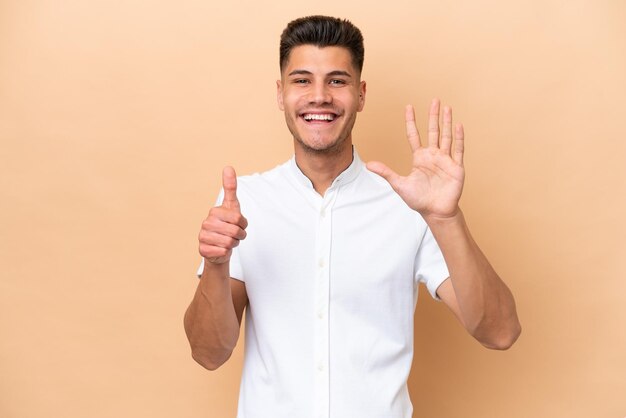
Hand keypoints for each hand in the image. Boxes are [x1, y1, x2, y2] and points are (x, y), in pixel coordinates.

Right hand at [198, 166, 247, 263]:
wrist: (218, 246)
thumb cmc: (227, 224)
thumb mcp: (232, 206)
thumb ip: (230, 187)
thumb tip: (228, 167)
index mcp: (214, 212)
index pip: (238, 218)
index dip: (243, 224)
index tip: (239, 224)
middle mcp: (205, 223)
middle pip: (234, 231)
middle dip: (240, 235)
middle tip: (235, 235)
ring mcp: (202, 237)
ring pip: (230, 243)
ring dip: (233, 244)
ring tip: (228, 241)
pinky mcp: (203, 250)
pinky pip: (223, 252)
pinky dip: (226, 252)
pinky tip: (221, 249)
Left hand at [366, 99, 464, 219]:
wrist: (435, 212)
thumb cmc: (418, 199)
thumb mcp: (399, 184)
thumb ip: (386, 172)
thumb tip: (368, 165)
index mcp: (419, 158)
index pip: (414, 135)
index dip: (411, 121)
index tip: (409, 107)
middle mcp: (432, 155)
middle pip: (433, 131)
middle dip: (433, 116)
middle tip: (434, 100)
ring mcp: (445, 160)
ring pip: (446, 136)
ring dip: (447, 122)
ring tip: (447, 108)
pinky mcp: (456, 167)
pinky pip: (458, 150)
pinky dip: (458, 137)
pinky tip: (458, 125)